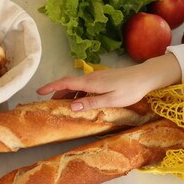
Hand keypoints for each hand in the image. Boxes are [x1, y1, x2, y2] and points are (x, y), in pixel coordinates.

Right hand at [37, 53, 181, 110]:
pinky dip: (79, 93)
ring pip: (78, 86)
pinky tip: (82, 101)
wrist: (145, 77)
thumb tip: (71, 107)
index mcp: (91, 83)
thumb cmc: (130, 90)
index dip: (51, 87)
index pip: (66, 83)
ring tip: (64, 106)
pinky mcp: (104, 79)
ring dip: (69, 94)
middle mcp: (92, 78)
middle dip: (58, 93)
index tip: (39, 91)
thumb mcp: (111, 100)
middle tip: (50, 105)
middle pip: (70, 85)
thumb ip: (91, 103)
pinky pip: (86, 86)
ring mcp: (98, 77)